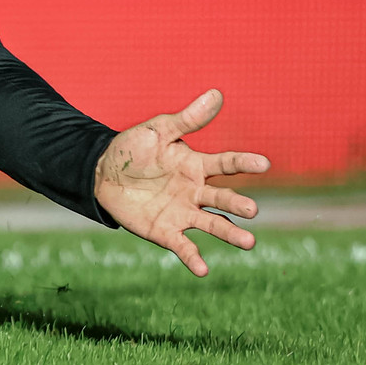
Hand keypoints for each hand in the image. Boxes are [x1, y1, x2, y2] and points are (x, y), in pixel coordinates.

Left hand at [93, 88, 269, 276]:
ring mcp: (183, 213)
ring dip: (230, 233)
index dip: (244, 162)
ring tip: (249, 242)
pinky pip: (183, 246)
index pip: (226, 163)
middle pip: (222, 197)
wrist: (101, 174)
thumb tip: (216, 94)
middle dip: (238, 204)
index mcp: (197, 165)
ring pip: (212, 224)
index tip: (264, 163)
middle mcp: (196, 191)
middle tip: (252, 209)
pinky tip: (203, 270)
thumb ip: (188, 119)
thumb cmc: (133, 150)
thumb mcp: (158, 131)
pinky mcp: (166, 232)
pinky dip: (193, 258)